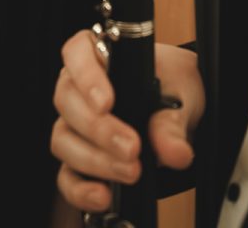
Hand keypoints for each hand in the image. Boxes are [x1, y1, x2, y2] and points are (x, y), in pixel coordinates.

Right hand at [51, 37, 202, 212]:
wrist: (181, 110)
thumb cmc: (174, 86)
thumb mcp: (183, 92)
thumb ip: (174, 120)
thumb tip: (175, 152)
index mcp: (100, 56)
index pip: (77, 53)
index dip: (86, 76)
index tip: (106, 102)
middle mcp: (79, 89)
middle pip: (67, 101)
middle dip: (99, 129)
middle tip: (132, 147)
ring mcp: (74, 125)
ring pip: (64, 140)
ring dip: (95, 160)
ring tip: (131, 171)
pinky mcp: (77, 160)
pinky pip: (67, 177)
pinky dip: (81, 189)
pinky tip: (103, 195)